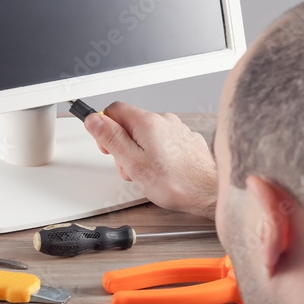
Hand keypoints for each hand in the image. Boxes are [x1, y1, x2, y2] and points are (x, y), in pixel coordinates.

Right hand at [84, 102, 217, 218]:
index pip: (114, 110)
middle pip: (130, 124)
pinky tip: (163, 172)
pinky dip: (157, 155)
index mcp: (148, 122)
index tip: (106, 146)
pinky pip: (162, 142)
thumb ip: (111, 139)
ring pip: (146, 136)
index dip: (105, 128)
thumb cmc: (176, 183)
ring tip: (148, 174)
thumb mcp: (132, 163)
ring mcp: (177, 130)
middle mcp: (164, 120)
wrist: (209, 193)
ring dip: (140, 153)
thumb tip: (93, 120)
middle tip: (130, 167)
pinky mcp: (186, 141)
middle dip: (123, 146)